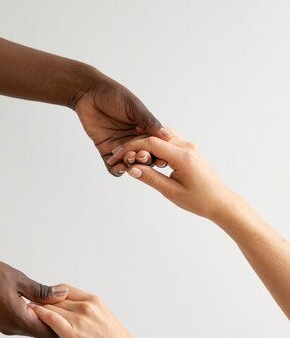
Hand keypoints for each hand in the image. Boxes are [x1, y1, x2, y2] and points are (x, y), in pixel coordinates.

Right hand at [0, 255, 67, 337]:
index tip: (62, 307)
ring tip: (40, 295)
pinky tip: (24, 296)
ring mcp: (1, 326)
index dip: (60, 324)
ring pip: (28, 327)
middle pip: (40, 332)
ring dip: (37, 315)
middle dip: (50, 318)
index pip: (49, 335)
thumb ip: (42, 291)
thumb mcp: (19, 279)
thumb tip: (62, 295)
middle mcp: (10, 328)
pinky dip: (25, 313)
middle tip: (54, 298)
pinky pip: (16, 322)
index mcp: (18, 320)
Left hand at [30, 285, 142, 337]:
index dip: (50, 295)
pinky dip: (38, 314)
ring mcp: (79, 319)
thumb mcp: (104, 319)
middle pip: (55, 298)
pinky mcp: (73, 334)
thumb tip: (75, 316)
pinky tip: (30, 314)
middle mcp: (86, 306)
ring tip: (24, 310)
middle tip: (26, 305)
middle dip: (40, 301)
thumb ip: (89, 314)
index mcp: (94, 300)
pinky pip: (51, 318)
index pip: (64, 289)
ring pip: (50, 307)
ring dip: (36, 308)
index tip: (41, 300)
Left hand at [74, 72, 164, 175]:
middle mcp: (135, 140)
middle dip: (144, 160)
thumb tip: (167, 135)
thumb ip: (149, 122)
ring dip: (131, 165)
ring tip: (128, 159)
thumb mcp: (134, 107)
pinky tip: (119, 168)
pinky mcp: (106, 151)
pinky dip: (117, 170)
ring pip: (130, 164)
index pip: (157, 147)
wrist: (89, 92)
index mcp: (146, 130)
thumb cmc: (114, 94)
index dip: (159, 153)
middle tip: (141, 155)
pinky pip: (113, 167)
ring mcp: (121, 147)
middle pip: (145, 158)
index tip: (160, 156)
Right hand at [115, 128, 233, 219]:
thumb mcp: (171, 192)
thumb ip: (150, 178)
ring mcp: (189, 146)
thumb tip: (131, 169)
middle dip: (134, 144)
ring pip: (161, 136)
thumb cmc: (199, 200)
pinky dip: (155, 144)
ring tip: (129, 153)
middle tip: (118, 154)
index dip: (131, 147)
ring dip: (144, 142)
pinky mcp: (190, 150)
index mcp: (182, 156)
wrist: (220, 201)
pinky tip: (145, 153)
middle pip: (154, 136)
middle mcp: (187, 147)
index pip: (151, 144)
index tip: (117, 155)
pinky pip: (169, 141)